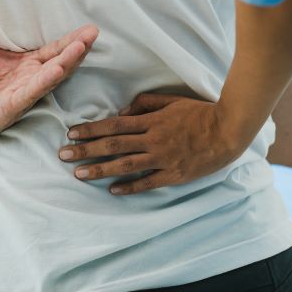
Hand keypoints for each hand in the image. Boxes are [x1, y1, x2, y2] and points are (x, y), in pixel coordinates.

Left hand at [0, 0, 97, 149]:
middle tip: (93, 33)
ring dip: (66, 62)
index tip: (89, 27)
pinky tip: (56, 70)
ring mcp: (25, 92)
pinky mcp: (13, 105)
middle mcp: (31, 77)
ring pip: (51, 76)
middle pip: (60, 61)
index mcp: (27, 64)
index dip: (70, 39)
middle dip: (77, 48)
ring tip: (81, 48)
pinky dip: (44, 81)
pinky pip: (31, 92)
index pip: (54, 49)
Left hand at [57, 93, 246, 194]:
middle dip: (85, 150)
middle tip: (63, 154)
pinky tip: (113, 190)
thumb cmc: (198, 112)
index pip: (113, 125)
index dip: (91, 129)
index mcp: (150, 121)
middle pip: (113, 145)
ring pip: (125, 165)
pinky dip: (130, 187)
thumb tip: (120, 112)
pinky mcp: (175, 174)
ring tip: (79, 174)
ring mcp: (163, 159)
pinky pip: (148, 182)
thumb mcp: (170, 100)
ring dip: (100, 170)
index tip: (71, 133)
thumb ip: (144, 104)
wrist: (228, 130)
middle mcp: (153, 140)